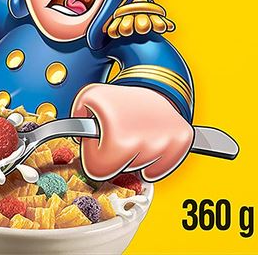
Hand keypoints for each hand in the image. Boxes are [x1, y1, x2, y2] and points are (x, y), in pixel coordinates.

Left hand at [71, 83, 193, 181]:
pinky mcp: (181, 140)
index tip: (99, 141)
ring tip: (135, 133)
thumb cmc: (118, 100)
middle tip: (119, 136)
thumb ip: (75, 120)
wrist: (151, 86)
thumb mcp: (89, 100)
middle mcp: (142, 140)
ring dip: (137, 157)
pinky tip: (150, 142)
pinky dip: (157, 162)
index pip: (99, 168)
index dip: (96, 155)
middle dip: (116, 157)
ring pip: (143, 171)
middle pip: (121, 171)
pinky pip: (162, 169)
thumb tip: (76, 136)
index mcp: (116, 134)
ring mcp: (164, 141)